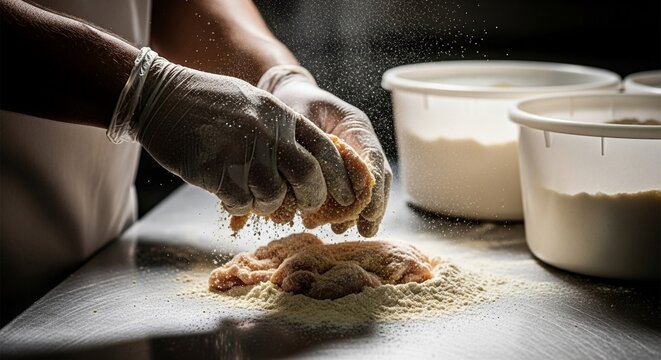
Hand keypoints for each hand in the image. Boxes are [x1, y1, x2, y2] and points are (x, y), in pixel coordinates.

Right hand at [109, 49, 352, 215]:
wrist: (160, 98)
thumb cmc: (207, 102)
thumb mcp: (253, 103)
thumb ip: (280, 129)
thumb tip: (306, 166)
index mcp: (280, 115)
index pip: (325, 149)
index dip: (338, 177)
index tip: (343, 195)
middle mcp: (268, 133)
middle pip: (308, 177)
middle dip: (312, 198)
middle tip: (304, 206)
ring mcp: (243, 153)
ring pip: (275, 197)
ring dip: (267, 203)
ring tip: (252, 192)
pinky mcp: (218, 172)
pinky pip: (243, 203)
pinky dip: (240, 205)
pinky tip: (229, 193)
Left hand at [259, 66, 392, 236]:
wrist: (285, 92)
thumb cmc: (291, 101)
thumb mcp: (295, 116)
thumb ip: (303, 146)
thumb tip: (305, 181)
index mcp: (355, 126)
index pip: (372, 159)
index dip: (374, 188)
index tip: (368, 212)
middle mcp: (359, 141)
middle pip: (376, 178)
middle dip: (372, 206)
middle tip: (366, 230)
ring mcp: (351, 154)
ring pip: (364, 187)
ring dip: (357, 211)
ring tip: (342, 230)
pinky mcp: (339, 166)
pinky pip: (347, 189)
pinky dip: (341, 208)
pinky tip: (331, 224)